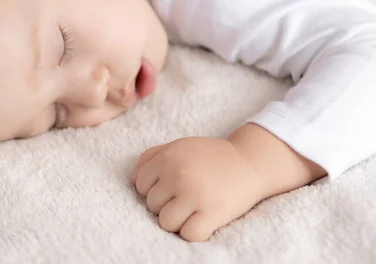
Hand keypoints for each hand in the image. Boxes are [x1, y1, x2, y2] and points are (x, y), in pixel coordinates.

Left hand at [131, 137, 267, 241]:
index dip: (154, 189)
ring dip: (177, 220)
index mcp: (167, 157)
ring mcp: (194, 194)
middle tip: (186, 196)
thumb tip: (131, 182)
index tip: (171, 187)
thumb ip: (151, 157)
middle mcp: (178, 174)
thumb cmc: (209, 156)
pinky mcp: (212, 213)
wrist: (249, 162)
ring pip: (165, 223)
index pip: (140, 185)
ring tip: (192, 209)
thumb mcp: (179, 146)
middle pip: (151, 205)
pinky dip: (193, 231)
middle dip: (166, 204)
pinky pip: (187, 235)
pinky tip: (203, 219)